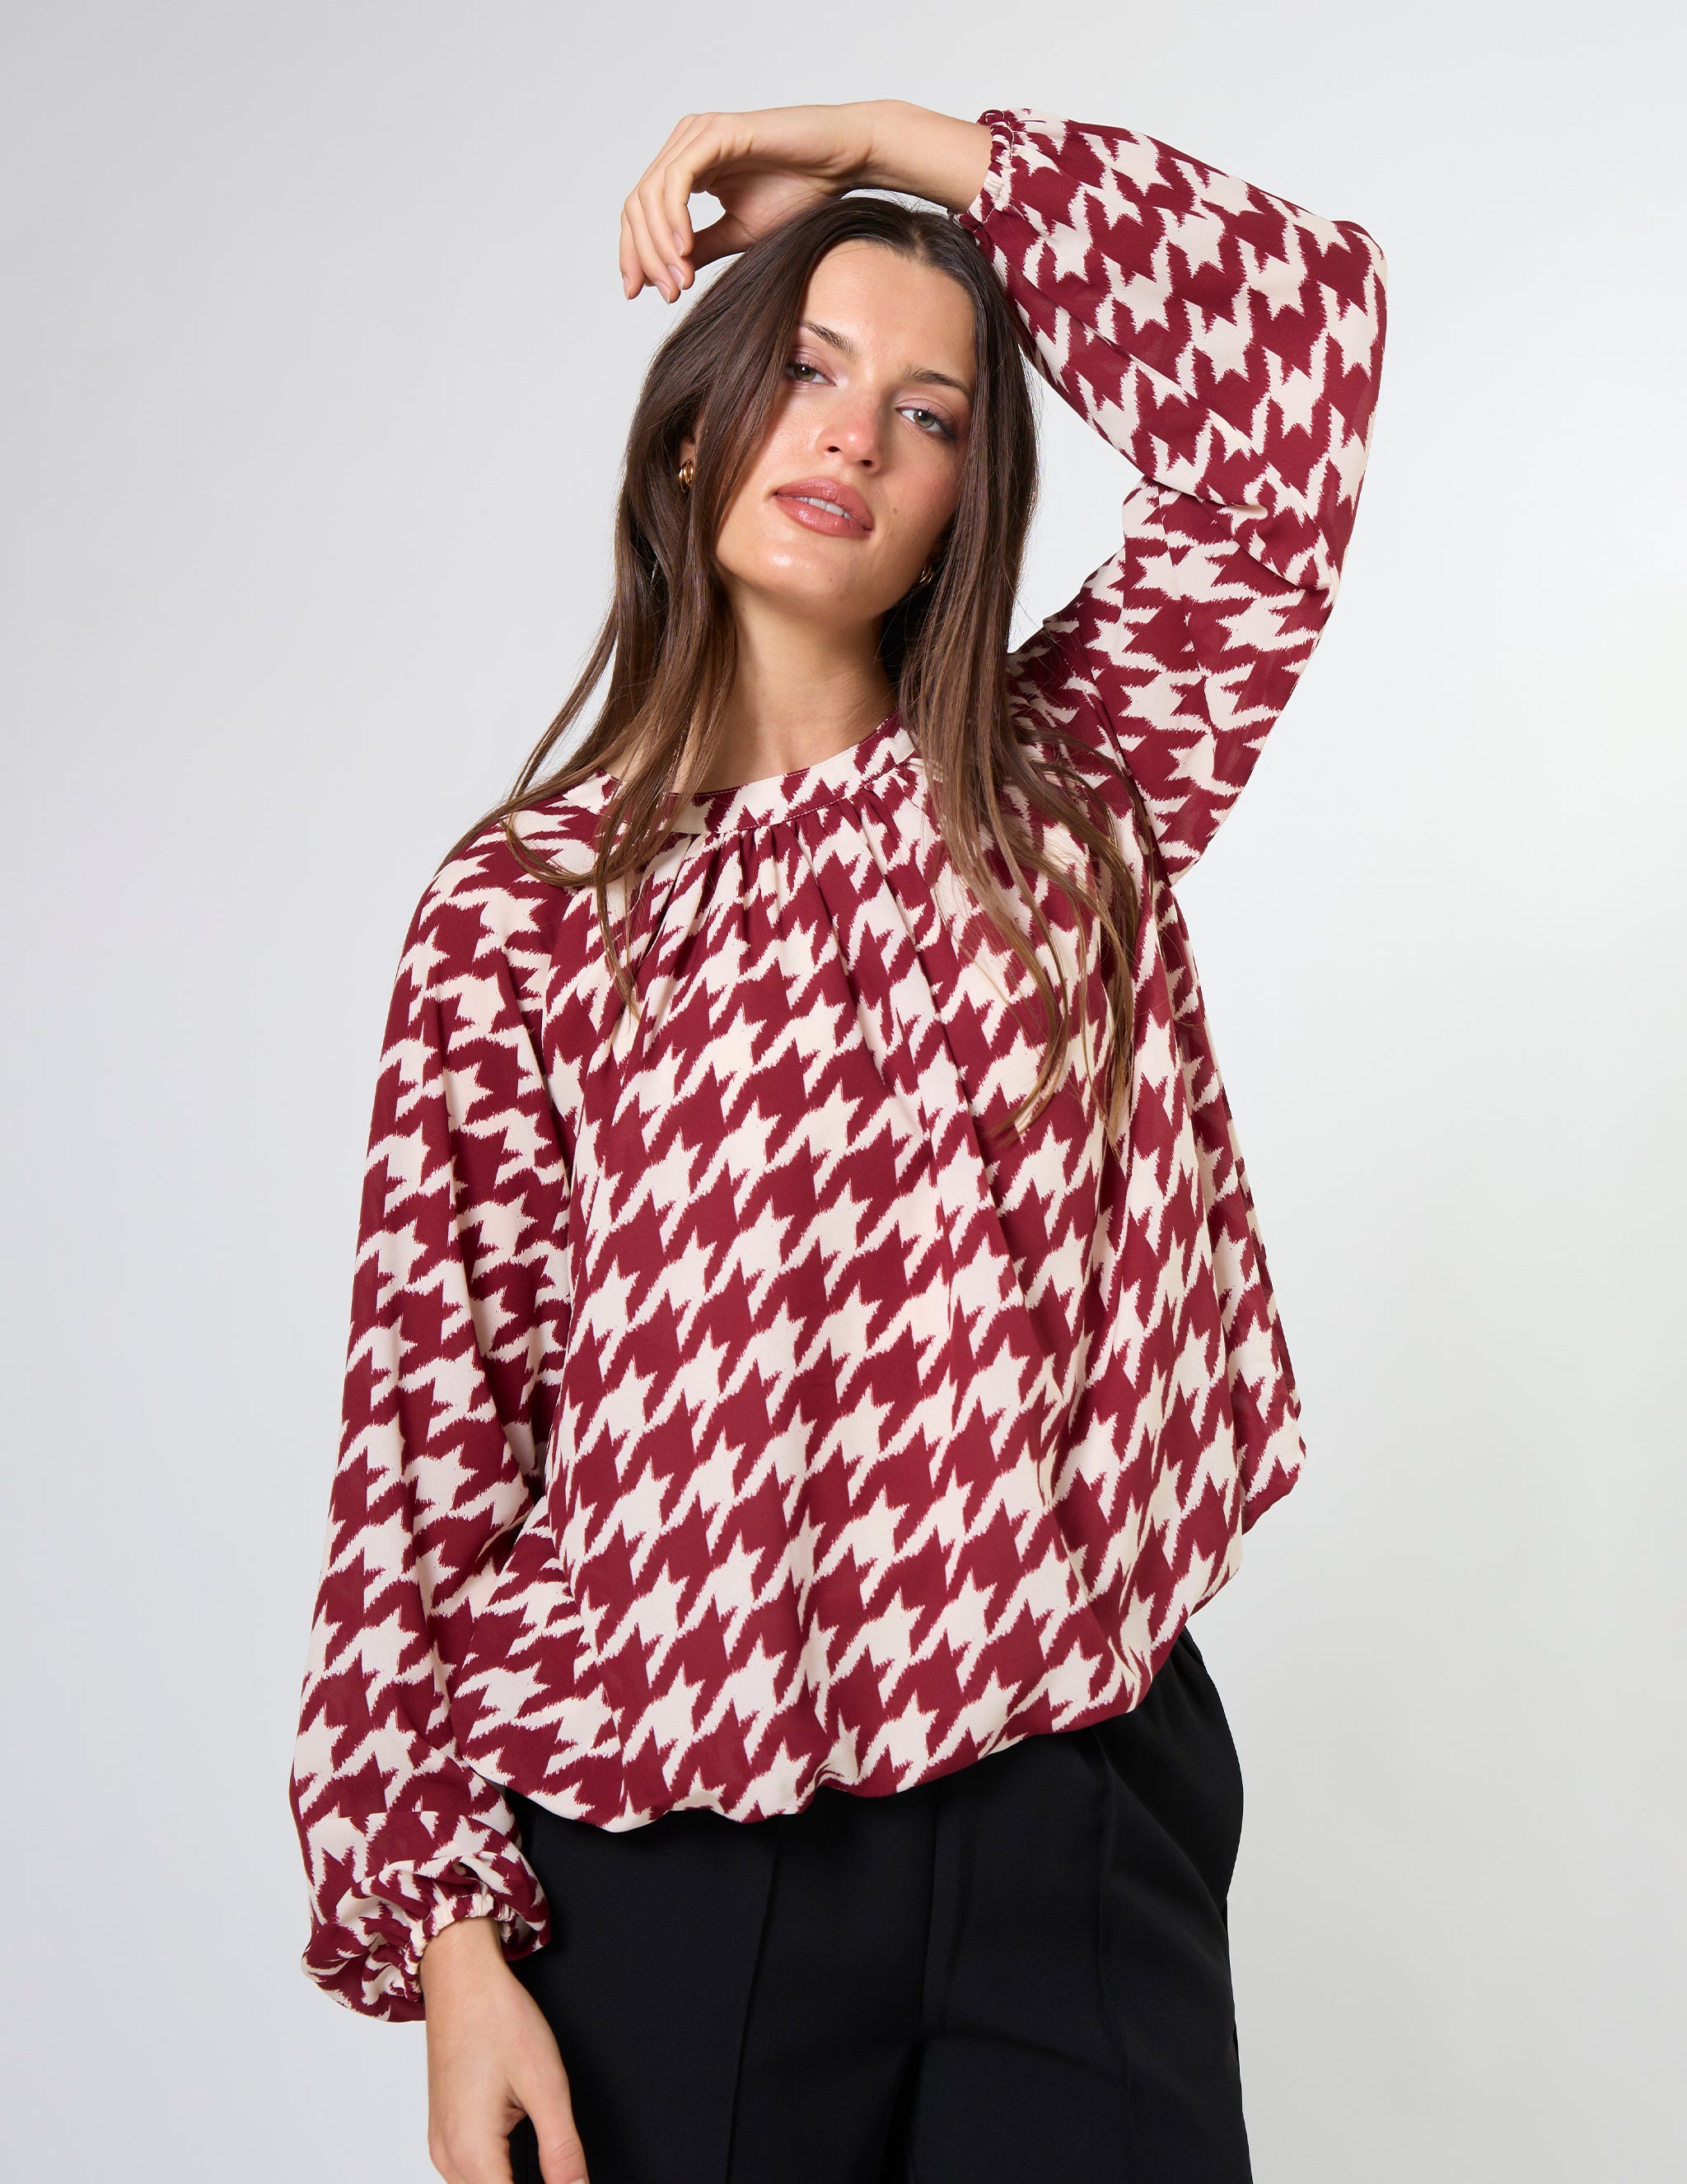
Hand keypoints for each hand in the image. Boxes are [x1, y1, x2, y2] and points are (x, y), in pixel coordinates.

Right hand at [421, 1915, 586, 2183]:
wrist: (461, 1979)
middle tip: (561, 2166)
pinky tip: (522, 2153)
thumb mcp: (546, 2084)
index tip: (568, 2180)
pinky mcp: (444, 2134)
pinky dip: (497, 2173)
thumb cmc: (496, 2018)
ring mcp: (441, 2146)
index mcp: (471, 2150)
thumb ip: (563, 2149)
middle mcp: (447, 2156)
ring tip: (544, 2154)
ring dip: (511, 2179)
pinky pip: (469, 2174)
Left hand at [619, 101, 878, 302]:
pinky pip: (677, 178)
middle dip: (643, 255)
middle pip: (637, 205)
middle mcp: (684, 145)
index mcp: (686, 167)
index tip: (636, 293)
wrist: (841, 163)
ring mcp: (697, 135)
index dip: (633, 253)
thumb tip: (665, 277)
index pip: (640, 212)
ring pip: (651, 194)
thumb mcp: (739, 234)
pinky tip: (683, 249)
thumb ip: (700, 249)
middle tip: (666, 294)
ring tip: (678, 280)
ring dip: (658, 243)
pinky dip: (674, 217)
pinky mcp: (716, 132)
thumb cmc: (800, 192)